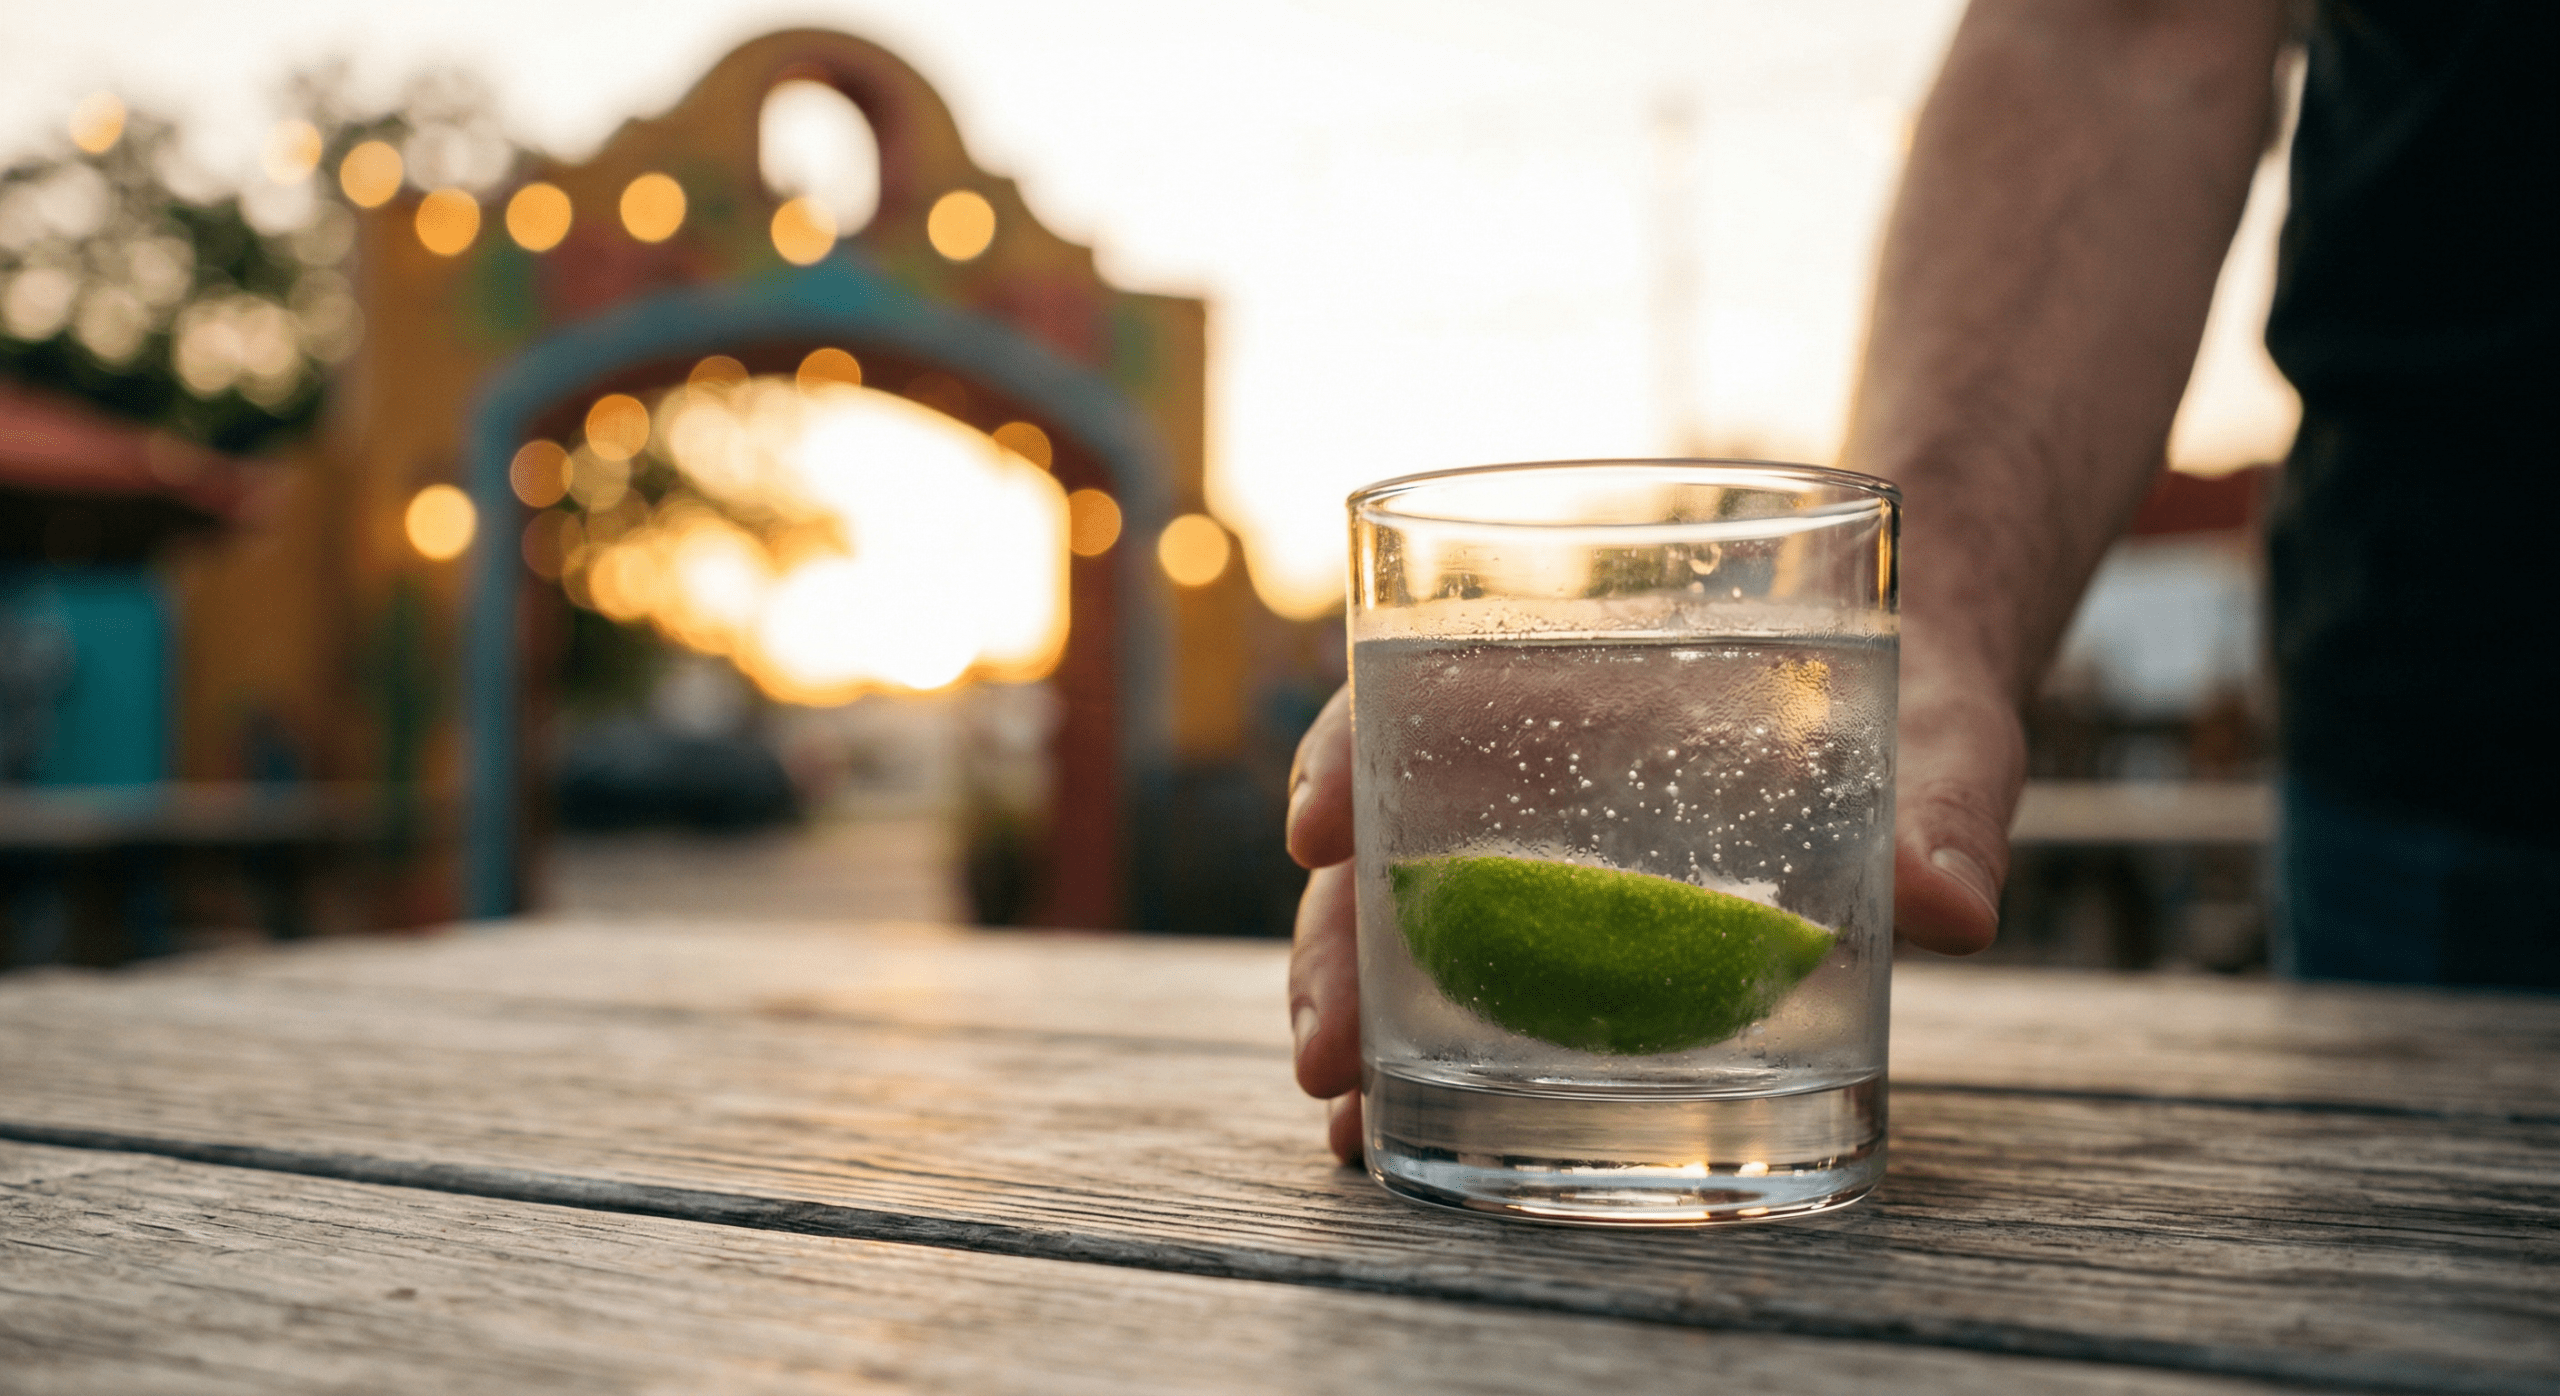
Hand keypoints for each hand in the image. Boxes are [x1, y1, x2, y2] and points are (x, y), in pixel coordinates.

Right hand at [1283, 654, 2020, 1163]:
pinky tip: (1402, 1138)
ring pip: (1402, 933)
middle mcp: (1524, 774)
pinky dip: (1425, 1063)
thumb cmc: (1916, 697)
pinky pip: (1473, 997)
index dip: (1346, 755)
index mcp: (1575, 673)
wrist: (1927, 728)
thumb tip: (1956, 908)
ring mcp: (1537, 865)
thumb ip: (1947, 802)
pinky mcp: (1574, 948)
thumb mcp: (1943, 733)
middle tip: (1327, 1057)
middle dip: (1336, 951)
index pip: (1417, 689)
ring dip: (1363, 1029)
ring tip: (1351, 1131)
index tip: (1318, 832)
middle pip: (1382, 845)